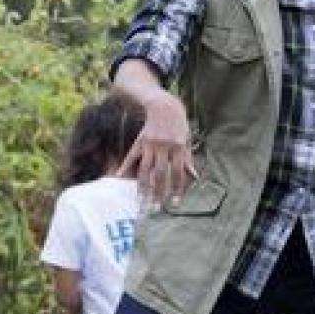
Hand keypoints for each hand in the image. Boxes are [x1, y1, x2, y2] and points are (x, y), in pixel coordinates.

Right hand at [118, 90, 197, 204]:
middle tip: (156, 207)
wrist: (164, 105)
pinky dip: (125, 167)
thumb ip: (188, 159)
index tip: (175, 203)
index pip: (178, 172)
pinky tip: (119, 178)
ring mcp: (150, 144)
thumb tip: (195, 177)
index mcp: (178, 147)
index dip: (177, 188)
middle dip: (158, 191)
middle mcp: (164, 146)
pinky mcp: (140, 141)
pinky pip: (131, 156)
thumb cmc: (178, 124)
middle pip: (161, 173)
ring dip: (143, 186)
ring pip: (145, 168)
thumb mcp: (187, 139)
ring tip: (141, 200)